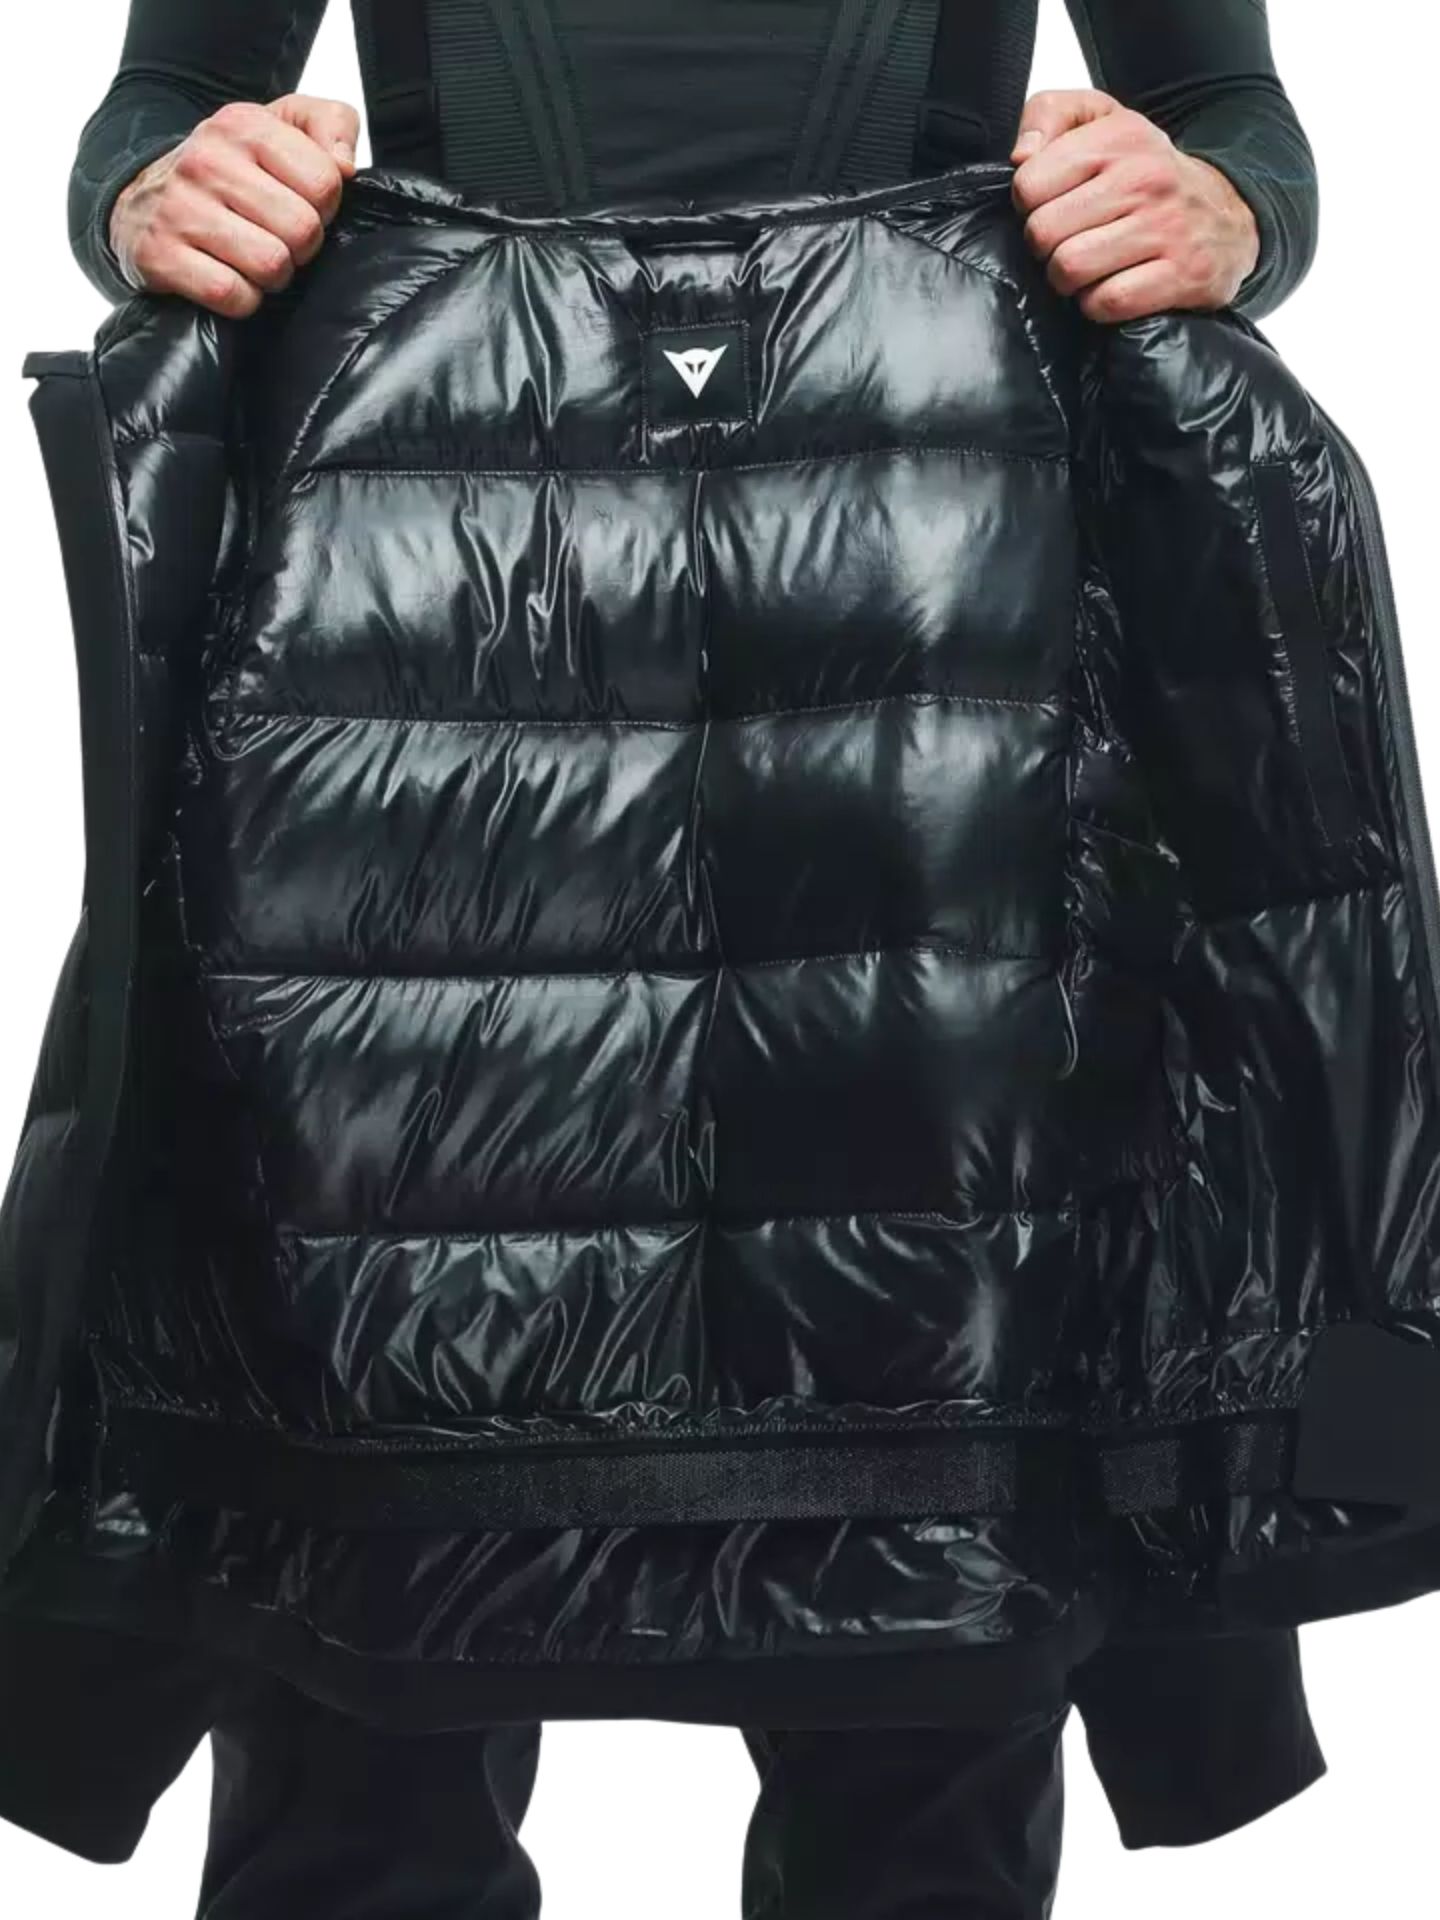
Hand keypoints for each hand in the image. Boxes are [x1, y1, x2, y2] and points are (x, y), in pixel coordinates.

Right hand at [110, 94, 360, 317]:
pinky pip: (231, 294)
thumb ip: (330, 125)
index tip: (302, 207)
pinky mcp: (159, 254)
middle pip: (302, 229)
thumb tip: (346, 167)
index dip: (326, 208)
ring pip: (270, 264)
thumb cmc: (232, 168)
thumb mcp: (281, 126)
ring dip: (273, 276)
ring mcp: (179, 207)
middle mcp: (207, 160)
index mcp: (243, 125)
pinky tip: (231, 279)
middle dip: (301, 247)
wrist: (142, 197)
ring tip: (256, 260)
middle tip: (280, 240)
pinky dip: (242, 299)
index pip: (325, 182)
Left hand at [1009, 89, 1260, 323]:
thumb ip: (1048, 116)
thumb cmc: (1145, 173)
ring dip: (1068, 279)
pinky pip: (1106, 302)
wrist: (1227, 214)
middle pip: (1043, 233)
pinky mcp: (1181, 275)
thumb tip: (1021, 155)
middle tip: (1069, 242)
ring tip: (1088, 266)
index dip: (1029, 205)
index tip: (1053, 206)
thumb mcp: (1101, 122)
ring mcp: (1166, 228)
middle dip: (1045, 247)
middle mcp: (1145, 179)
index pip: (1029, 184)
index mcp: (1119, 137)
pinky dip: (1098, 304)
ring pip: (1069, 268)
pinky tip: (1111, 286)